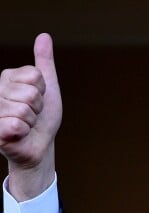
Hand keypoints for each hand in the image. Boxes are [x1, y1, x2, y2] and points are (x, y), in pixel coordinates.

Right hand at [0, 33, 61, 198]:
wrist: (40, 146)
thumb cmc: (43, 119)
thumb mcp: (47, 89)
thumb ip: (44, 64)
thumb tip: (44, 36)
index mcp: (8, 78)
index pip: (34, 76)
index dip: (42, 91)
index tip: (39, 101)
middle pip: (30, 93)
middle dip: (37, 108)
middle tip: (33, 116)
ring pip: (24, 110)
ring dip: (31, 122)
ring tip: (26, 125)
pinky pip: (17, 124)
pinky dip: (24, 132)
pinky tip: (19, 134)